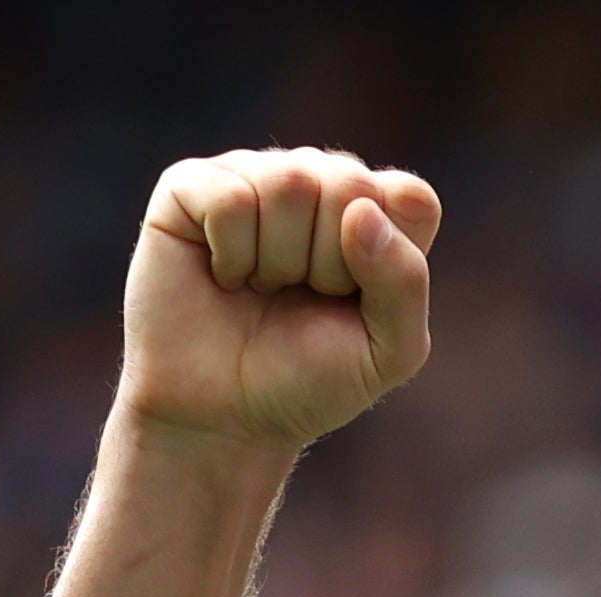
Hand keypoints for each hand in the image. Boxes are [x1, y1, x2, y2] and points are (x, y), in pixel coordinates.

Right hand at [121, 149, 441, 454]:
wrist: (223, 418)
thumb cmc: (307, 380)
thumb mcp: (388, 352)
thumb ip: (406, 283)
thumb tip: (360, 211)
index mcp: (372, 210)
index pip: (410, 199)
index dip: (387, 260)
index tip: (354, 302)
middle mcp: (314, 178)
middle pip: (349, 185)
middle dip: (329, 265)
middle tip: (300, 298)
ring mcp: (252, 174)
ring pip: (289, 183)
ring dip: (277, 261)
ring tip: (260, 288)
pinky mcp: (191, 185)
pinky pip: (229, 198)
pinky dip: (230, 255)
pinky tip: (223, 275)